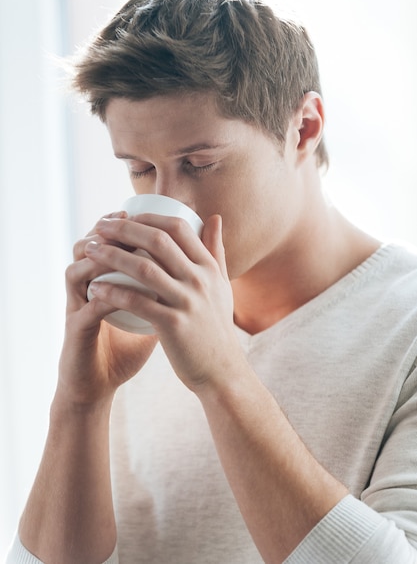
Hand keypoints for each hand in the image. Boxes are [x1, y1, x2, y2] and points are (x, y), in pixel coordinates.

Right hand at [58, 211, 156, 406]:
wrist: (100, 384)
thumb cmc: (125, 350)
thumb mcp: (149, 318)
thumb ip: (166, 296)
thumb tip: (195, 277)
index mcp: (101, 283)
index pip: (107, 245)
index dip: (124, 227)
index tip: (149, 214)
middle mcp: (85, 290)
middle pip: (88, 248)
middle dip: (110, 232)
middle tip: (130, 218)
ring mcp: (77, 308)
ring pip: (77, 270)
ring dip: (100, 256)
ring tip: (123, 247)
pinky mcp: (75, 330)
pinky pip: (86, 305)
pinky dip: (104, 294)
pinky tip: (120, 287)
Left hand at [84, 212, 244, 391]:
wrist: (221, 370)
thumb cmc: (216, 326)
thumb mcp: (221, 285)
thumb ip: (216, 250)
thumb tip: (214, 217)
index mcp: (209, 267)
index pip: (179, 228)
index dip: (150, 217)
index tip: (126, 216)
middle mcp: (200, 280)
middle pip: (158, 241)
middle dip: (125, 229)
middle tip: (101, 226)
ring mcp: (187, 302)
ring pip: (144, 269)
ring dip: (112, 256)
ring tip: (90, 250)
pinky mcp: (173, 326)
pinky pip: (137, 303)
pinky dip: (114, 292)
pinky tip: (96, 287)